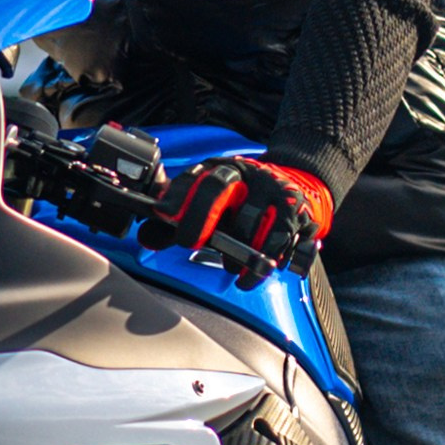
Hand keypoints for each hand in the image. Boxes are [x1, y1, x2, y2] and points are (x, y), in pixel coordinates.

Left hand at [150, 158, 333, 285]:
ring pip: (246, 222)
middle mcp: (245, 173)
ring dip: (234, 251)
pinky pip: (275, 241)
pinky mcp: (294, 209)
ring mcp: (271, 189)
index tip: (164, 215)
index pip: (193, 179)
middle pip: (216, 188)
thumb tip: (147, 236)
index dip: (177, 197)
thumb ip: (180, 221)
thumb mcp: (213, 205)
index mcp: (220, 169)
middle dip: (198, 217)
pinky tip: (249, 275)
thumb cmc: (245, 202)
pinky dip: (260, 265)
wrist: (297, 184)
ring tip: (230, 265)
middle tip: (190, 242)